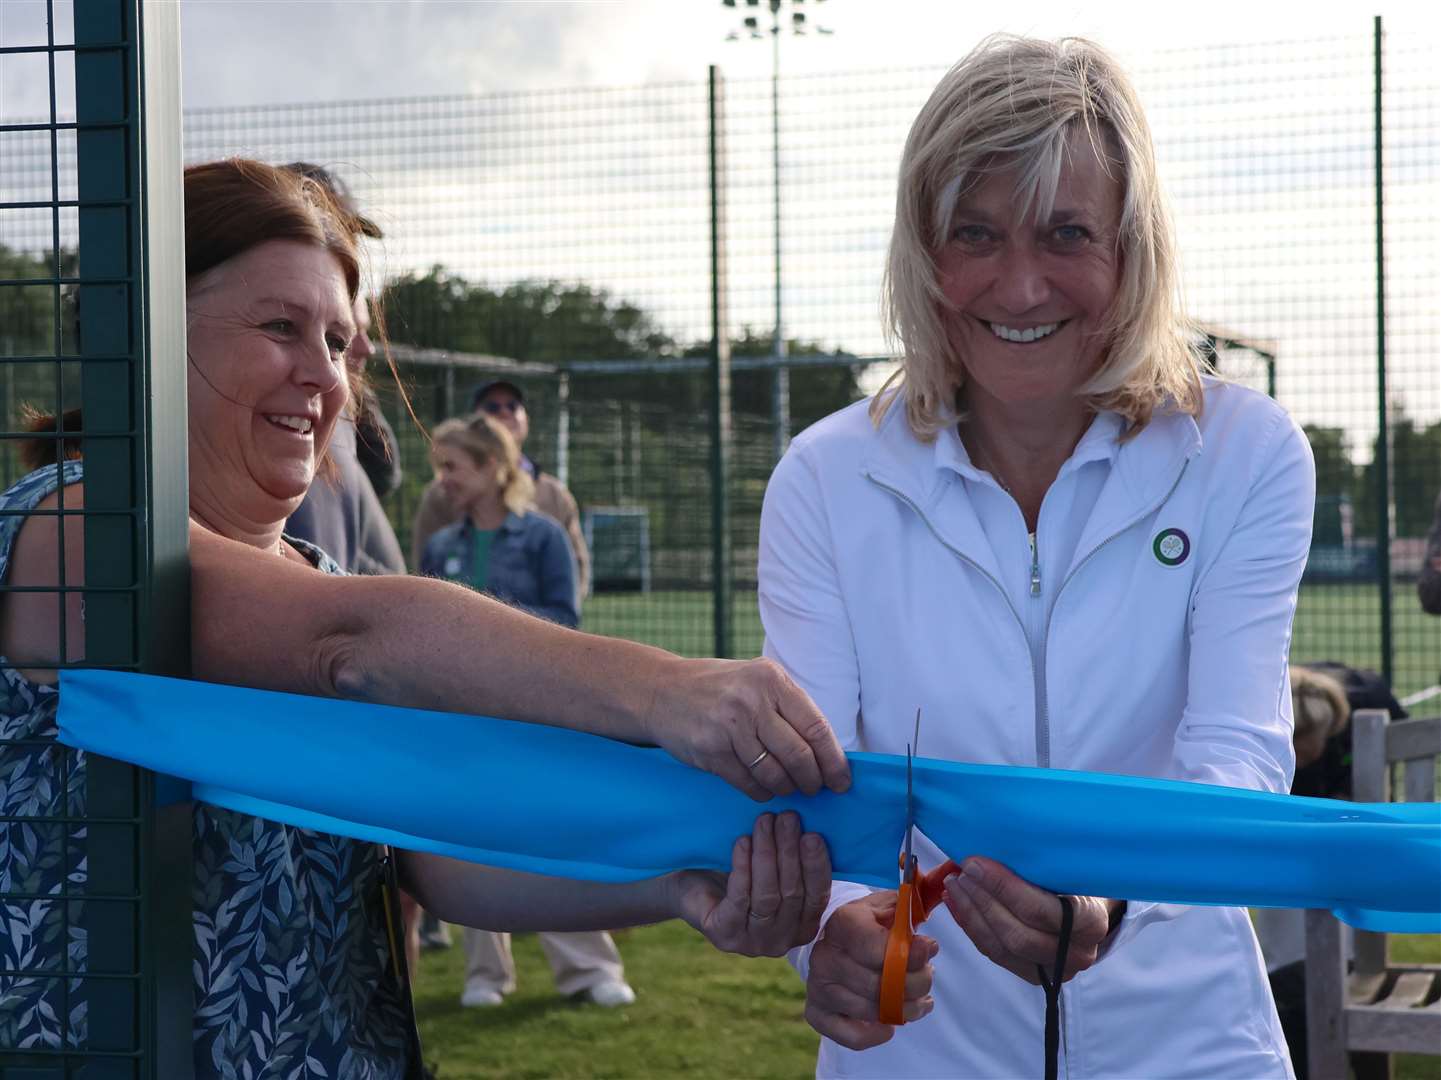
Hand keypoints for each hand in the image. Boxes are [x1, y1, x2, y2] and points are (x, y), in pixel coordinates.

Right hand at [647, 656, 850, 800]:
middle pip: (799, 754)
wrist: (661, 691)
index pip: (816, 727)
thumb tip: (828, 751)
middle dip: (813, 779)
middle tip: (816, 789)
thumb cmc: (719, 689)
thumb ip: (789, 708)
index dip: (834, 759)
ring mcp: (729, 726)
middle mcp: (752, 700)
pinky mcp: (710, 751)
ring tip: (789, 789)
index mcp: (772, 680)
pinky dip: (762, 792)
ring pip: (774, 773)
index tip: (842, 780)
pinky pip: (748, 783)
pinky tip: (764, 789)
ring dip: (787, 788)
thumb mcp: (757, 682)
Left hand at [674, 811, 830, 956]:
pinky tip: (743, 841)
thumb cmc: (739, 872)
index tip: (812, 835)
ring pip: (767, 895)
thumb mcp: (773, 867)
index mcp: (801, 928)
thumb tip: (815, 826)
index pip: (816, 898)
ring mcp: (753, 944)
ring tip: (765, 822)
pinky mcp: (725, 936)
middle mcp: (781, 942)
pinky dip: (743, 867)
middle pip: (792, 894)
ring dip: (767, 853)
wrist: (690, 885)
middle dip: (790, 851)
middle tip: (788, 818)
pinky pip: (740, 898)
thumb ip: (795, 859)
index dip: (817, 866)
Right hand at [805, 893, 937, 1049]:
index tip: (931, 949)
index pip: (875, 947)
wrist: (838, 938)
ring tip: (920, 1000)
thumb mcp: (888, 908)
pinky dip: (877, 1035)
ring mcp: (818, 987)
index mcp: (842, 923)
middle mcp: (825, 956)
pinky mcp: (817, 1013)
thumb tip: (928, 947)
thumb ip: (908, 918)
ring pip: (872, 1011)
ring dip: (906, 1010)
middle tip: (928, 976)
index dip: (909, 954)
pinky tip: (890, 1022)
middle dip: (916, 984)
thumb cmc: (870, 923)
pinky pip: (852, 1036)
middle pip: (878, 985)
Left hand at [942, 856, 1120, 984]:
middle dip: (983, 901)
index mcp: (1092, 922)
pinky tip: (955, 903)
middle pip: (1018, 935)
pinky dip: (971, 926)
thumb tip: (987, 841)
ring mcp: (1055, 969)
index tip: (976, 863)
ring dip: (971, 913)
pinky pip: (994, 953)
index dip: (1003, 887)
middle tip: (961, 872)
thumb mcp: (1067, 865)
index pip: (1040, 910)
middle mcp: (1078, 953)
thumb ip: (1039, 861)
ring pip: (1002, 947)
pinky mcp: (1032, 974)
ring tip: (952, 885)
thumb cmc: (1074, 877)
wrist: (1090, 907)